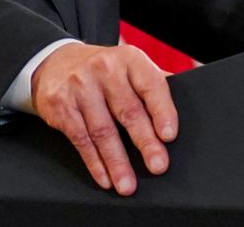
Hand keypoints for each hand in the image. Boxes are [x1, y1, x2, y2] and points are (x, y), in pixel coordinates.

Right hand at [30, 43, 177, 195]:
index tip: (169, 135)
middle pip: (128, 111)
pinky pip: (80, 138)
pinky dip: (94, 162)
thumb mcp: (129, 67)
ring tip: (128, 184)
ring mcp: (79, 86)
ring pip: (102, 130)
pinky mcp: (60, 105)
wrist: (55, 63)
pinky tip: (105, 178)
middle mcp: (104, 68)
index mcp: (129, 59)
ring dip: (117, 162)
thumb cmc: (103, 72)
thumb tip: (188, 102)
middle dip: (145, 142)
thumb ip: (153, 83)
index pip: (151, 84)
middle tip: (158, 166)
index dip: (162, 111)